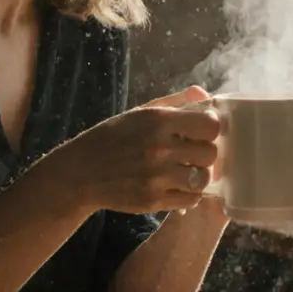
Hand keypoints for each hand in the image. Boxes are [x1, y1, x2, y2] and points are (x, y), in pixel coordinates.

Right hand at [53, 85, 220, 214]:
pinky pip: (190, 199)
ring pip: (203, 179)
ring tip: (186, 170)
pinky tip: (177, 185)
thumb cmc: (113, 137)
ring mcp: (156, 177)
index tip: (202, 130)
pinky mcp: (153, 201)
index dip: (211, 128)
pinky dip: (188, 193)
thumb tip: (202, 92)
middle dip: (205, 152)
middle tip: (193, 152)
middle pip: (210, 153)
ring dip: (198, 174)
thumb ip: (175, 102)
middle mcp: (159, 149)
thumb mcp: (140, 112)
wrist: (82, 172)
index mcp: (158, 121)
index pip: (210, 125)